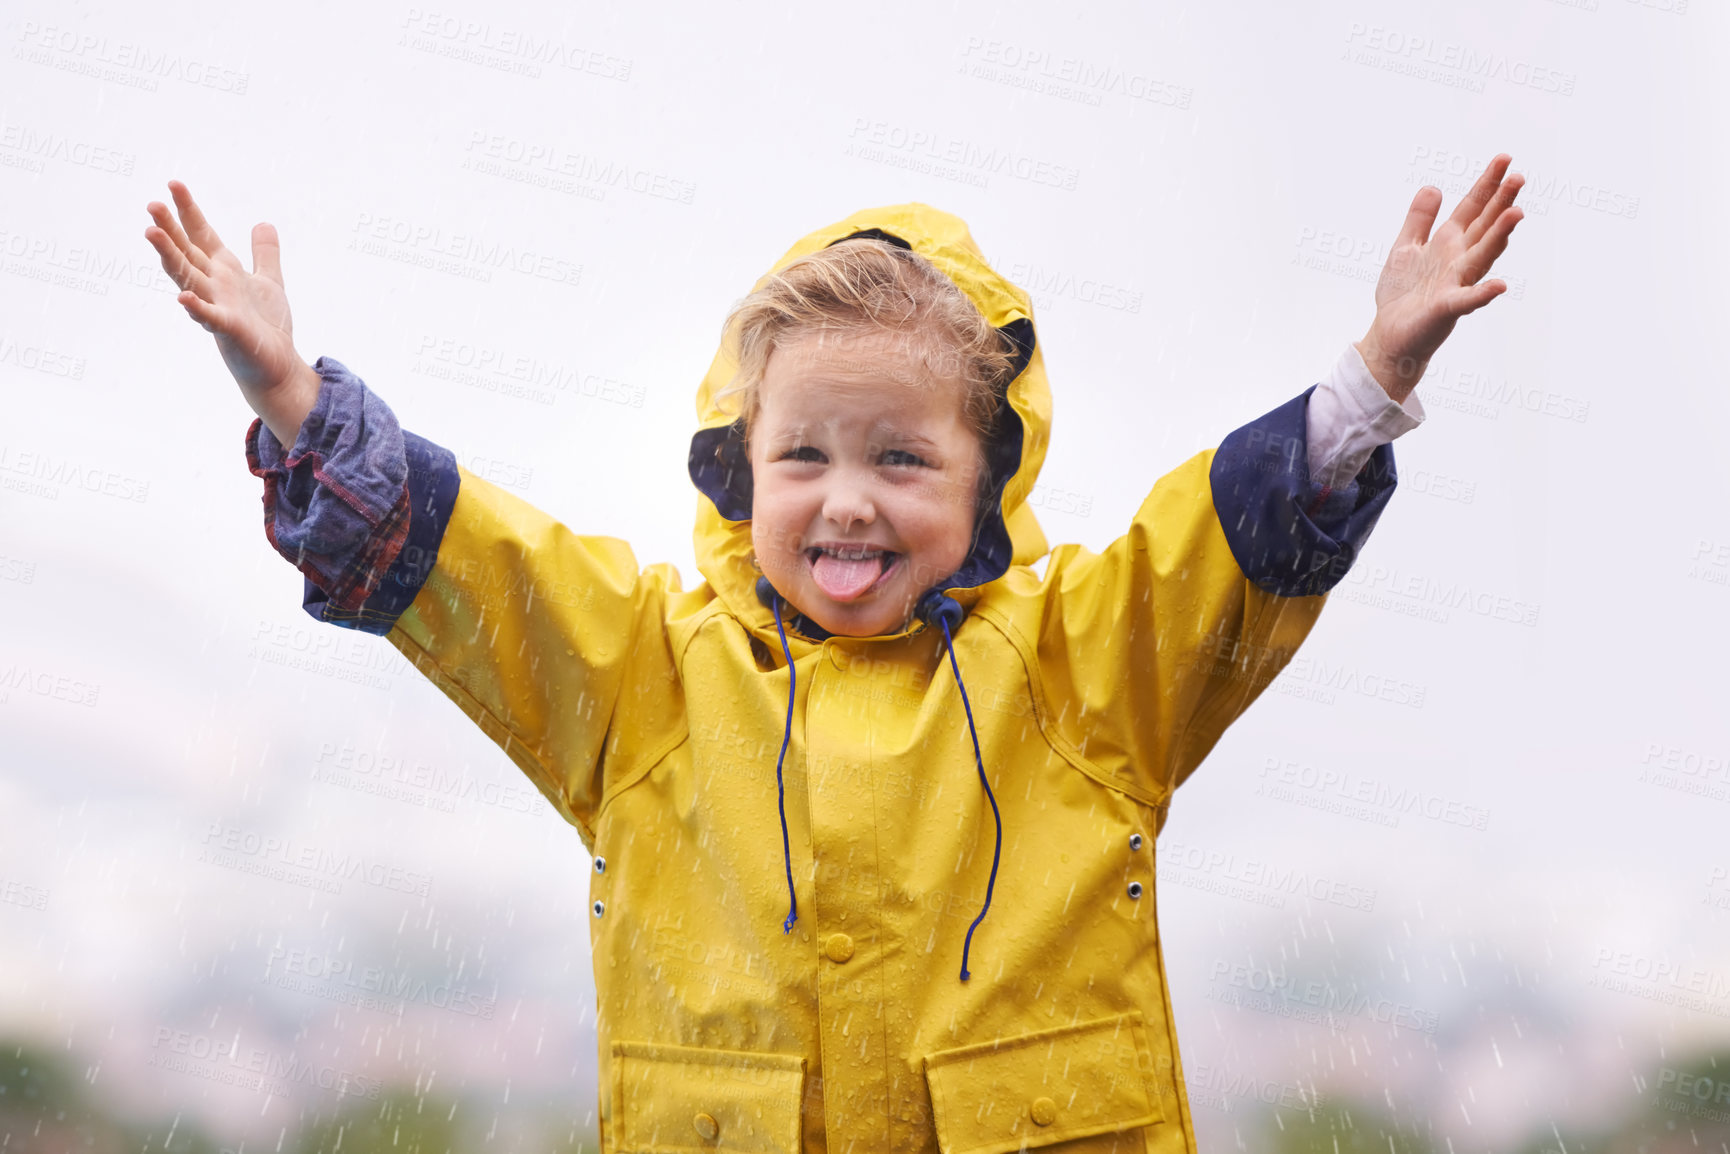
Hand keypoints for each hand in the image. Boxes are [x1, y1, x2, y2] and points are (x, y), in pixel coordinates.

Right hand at [144, 180, 319, 445]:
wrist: (277, 364)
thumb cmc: (267, 325)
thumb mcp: (269, 281)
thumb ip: (264, 253)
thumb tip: (263, 222)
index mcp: (223, 271)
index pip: (201, 235)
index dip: (188, 211)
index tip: (174, 184)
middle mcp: (214, 285)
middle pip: (186, 252)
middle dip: (170, 229)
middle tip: (152, 203)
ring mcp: (216, 307)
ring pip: (188, 278)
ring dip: (170, 257)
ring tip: (151, 233)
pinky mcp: (228, 330)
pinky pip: (208, 317)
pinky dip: (196, 308)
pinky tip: (183, 298)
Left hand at [1355, 153, 1525, 403]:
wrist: (1390, 334)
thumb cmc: (1402, 293)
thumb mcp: (1405, 247)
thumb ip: (1419, 219)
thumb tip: (1433, 186)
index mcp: (1448, 243)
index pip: (1472, 208)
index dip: (1487, 184)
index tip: (1504, 158)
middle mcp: (1458, 260)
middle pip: (1484, 227)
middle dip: (1500, 203)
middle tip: (1519, 177)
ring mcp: (1456, 284)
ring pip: (1481, 256)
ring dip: (1499, 236)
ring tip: (1516, 214)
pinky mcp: (1446, 309)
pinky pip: (1467, 300)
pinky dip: (1483, 293)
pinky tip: (1500, 285)